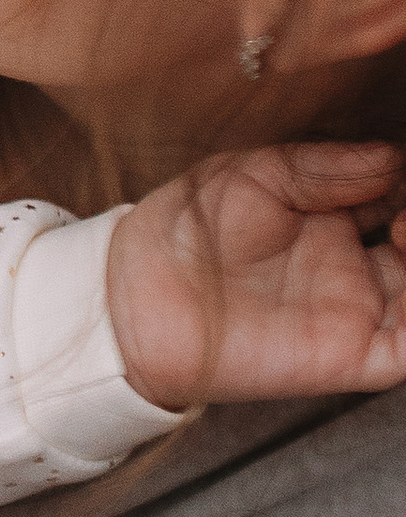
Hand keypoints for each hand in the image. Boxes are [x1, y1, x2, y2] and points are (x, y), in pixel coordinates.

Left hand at [109, 138, 405, 407]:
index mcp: (336, 220)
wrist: (136, 292)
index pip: (403, 196)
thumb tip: (394, 159)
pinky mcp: (351, 357)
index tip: (403, 165)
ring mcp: (358, 313)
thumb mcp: (258, 174)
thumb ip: (326, 168)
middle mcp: (356, 269)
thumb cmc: (188, 228)